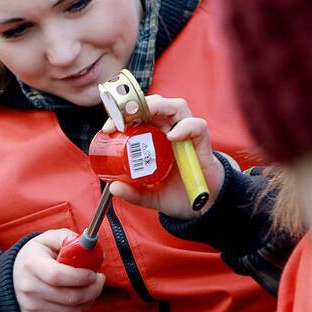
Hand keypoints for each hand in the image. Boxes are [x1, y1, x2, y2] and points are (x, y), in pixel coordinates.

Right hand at [13, 230, 105, 311]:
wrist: (14, 276)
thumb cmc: (36, 256)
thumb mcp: (48, 239)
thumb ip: (67, 238)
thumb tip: (88, 247)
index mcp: (31, 265)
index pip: (58, 276)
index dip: (81, 277)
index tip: (94, 273)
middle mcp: (29, 288)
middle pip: (70, 297)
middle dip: (93, 290)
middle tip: (99, 280)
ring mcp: (31, 307)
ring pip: (73, 311)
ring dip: (89, 301)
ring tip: (90, 289)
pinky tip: (79, 300)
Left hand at [101, 95, 224, 219]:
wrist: (202, 207)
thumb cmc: (177, 194)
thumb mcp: (150, 195)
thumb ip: (134, 192)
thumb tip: (114, 187)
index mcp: (156, 138)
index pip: (140, 115)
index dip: (123, 115)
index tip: (108, 128)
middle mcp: (171, 131)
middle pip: (156, 104)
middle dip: (136, 106)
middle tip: (120, 121)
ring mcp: (187, 136)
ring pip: (177, 106)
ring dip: (158, 107)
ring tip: (142, 118)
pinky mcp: (202, 144)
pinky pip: (197, 126)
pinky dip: (185, 127)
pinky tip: (172, 137)